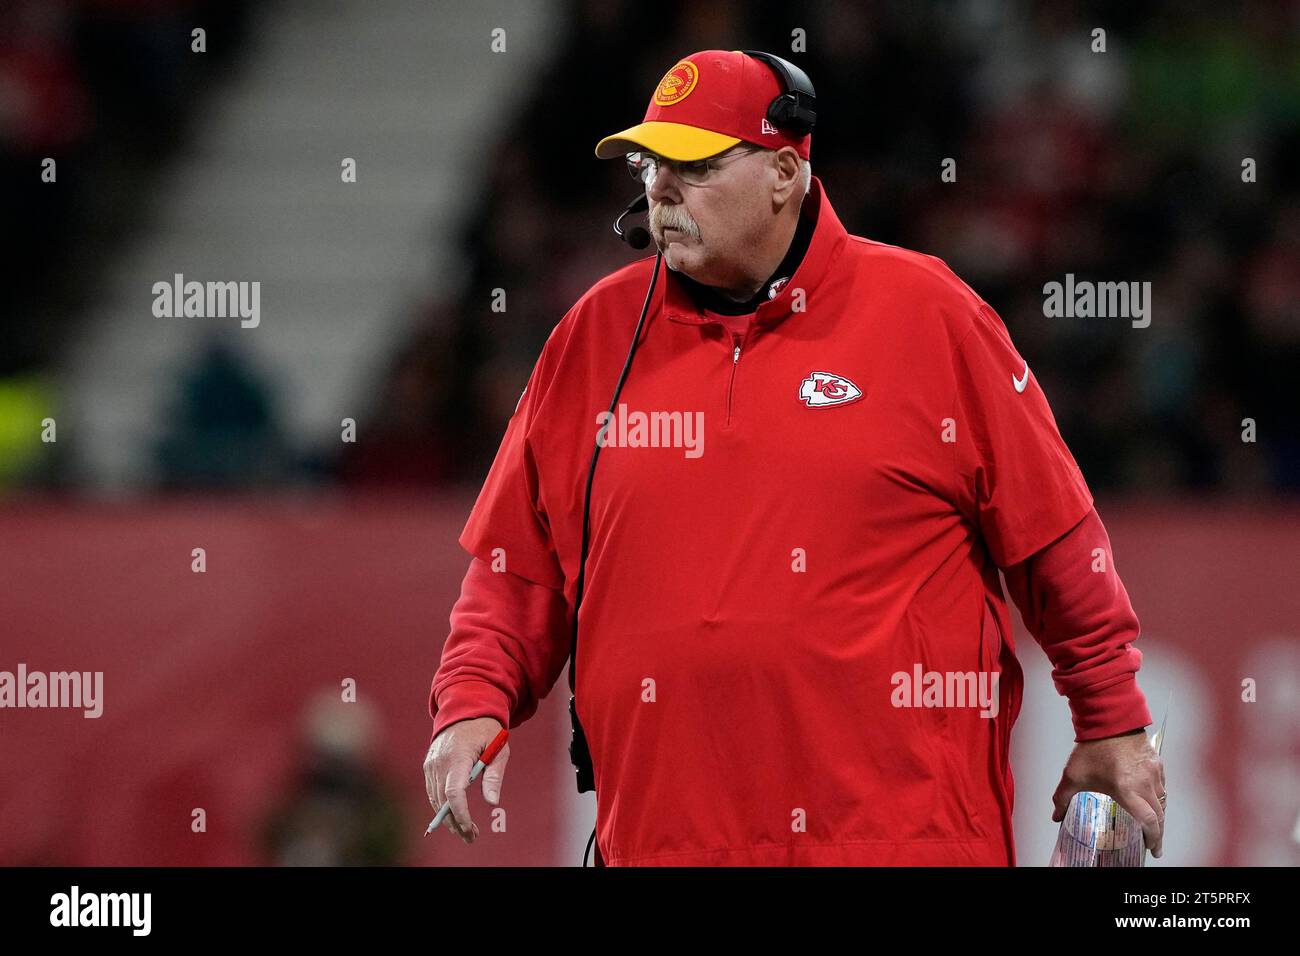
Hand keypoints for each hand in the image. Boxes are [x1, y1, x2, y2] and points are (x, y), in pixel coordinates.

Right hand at [423, 717, 509, 844]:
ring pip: (435, 799)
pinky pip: (432, 792)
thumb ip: (494, 775)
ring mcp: (431, 764)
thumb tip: (492, 801)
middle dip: (456, 822)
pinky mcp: (428, 766)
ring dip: (448, 818)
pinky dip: (441, 806)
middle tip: (472, 838)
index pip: (454, 791)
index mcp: (457, 755)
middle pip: (443, 800)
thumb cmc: (485, 730)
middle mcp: (439, 762)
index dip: (460, 813)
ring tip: (466, 832)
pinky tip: (453, 817)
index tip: (469, 828)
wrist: (463, 709)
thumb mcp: (497, 748)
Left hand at [1051, 728, 1164, 857]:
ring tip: (1153, 824)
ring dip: (1159, 814)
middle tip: (1154, 843)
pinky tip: (1151, 799)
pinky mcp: (1157, 762)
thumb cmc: (1093, 747)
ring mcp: (1154, 773)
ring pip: (1163, 800)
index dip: (1153, 838)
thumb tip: (1056, 815)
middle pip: (1160, 815)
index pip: (1149, 821)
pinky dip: (1159, 796)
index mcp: (1128, 790)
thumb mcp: (1073, 775)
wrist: (1109, 719)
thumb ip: (1062, 798)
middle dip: (1158, 832)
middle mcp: (1145, 783)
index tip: (1152, 848)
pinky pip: (1162, 785)